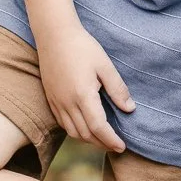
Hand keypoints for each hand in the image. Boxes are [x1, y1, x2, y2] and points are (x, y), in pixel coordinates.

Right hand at [35, 20, 134, 151]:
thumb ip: (117, 89)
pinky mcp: (50, 98)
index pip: (99, 127)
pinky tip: (84, 126)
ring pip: (72, 132)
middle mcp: (67, 103)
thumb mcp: (105, 65)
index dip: (111, 140)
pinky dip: (75, 130)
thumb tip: (130, 109)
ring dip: (88, 139)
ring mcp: (56, 101)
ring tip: (102, 138)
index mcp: (83, 95)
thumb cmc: (82, 46)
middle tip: (115, 145)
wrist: (54, 34)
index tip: (122, 146)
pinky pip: (62, 123)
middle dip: (101, 143)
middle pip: (85, 134)